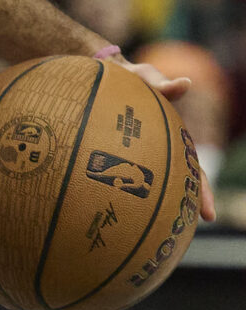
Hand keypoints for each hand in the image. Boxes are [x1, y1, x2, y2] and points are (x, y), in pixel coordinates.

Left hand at [114, 54, 216, 222]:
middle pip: (174, 181)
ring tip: (151, 234)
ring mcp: (136, 153)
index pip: (192, 168)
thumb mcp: (144, 78)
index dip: (200, 191)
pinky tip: (108, 214)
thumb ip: (160, 84)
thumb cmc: (128, 78)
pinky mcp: (113, 152)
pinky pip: (116, 175)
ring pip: (148, 183)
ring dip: (152, 206)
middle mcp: (158, 149)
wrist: (102, 76)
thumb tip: (183, 84)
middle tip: (185, 231)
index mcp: (172, 137)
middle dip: (182, 205)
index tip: (207, 215)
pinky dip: (118, 192)